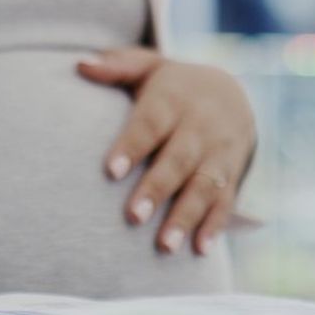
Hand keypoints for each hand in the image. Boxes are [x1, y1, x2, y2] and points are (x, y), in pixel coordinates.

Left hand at [78, 48, 255, 254]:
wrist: (233, 92)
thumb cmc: (173, 86)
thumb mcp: (149, 67)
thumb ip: (117, 66)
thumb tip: (81, 64)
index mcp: (174, 99)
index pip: (150, 123)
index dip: (131, 146)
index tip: (109, 171)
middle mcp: (200, 126)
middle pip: (178, 159)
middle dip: (157, 189)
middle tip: (133, 217)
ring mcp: (220, 151)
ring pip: (204, 185)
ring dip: (186, 216)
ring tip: (165, 246)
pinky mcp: (233, 173)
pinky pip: (226, 201)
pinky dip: (214, 226)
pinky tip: (199, 250)